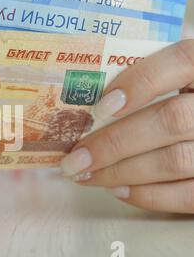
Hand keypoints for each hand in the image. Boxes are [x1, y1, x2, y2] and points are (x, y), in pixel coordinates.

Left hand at [61, 40, 193, 213]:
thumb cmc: (177, 103)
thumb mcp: (173, 83)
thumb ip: (145, 82)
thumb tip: (86, 101)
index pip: (182, 60)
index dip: (141, 81)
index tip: (100, 106)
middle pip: (171, 120)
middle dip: (113, 142)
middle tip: (74, 158)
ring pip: (176, 160)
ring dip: (121, 172)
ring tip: (85, 176)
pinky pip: (189, 196)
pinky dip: (148, 196)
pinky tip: (118, 191)